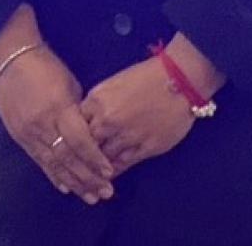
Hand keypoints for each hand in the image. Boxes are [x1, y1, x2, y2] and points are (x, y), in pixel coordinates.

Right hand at [0, 44, 116, 204]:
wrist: (11, 61)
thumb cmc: (46, 66)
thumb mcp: (69, 84)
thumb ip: (78, 111)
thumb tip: (91, 131)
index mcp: (58, 108)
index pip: (79, 141)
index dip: (94, 158)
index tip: (109, 171)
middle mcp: (43, 124)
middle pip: (68, 158)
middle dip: (88, 177)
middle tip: (105, 191)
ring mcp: (29, 133)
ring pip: (54, 164)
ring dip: (74, 182)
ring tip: (90, 196)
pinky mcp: (20, 137)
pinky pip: (39, 161)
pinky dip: (54, 175)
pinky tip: (65, 187)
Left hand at [80, 56, 195, 175]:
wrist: (180, 80)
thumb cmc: (148, 76)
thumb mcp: (115, 83)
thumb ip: (99, 102)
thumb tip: (88, 119)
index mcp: (98, 100)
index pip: (75, 125)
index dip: (72, 135)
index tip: (71, 143)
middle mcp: (107, 121)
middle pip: (85, 145)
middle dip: (82, 155)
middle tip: (77, 165)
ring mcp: (124, 137)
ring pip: (102, 159)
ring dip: (95, 167)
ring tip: (90, 175)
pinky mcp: (143, 149)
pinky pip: (121, 165)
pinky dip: (112, 171)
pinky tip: (108, 174)